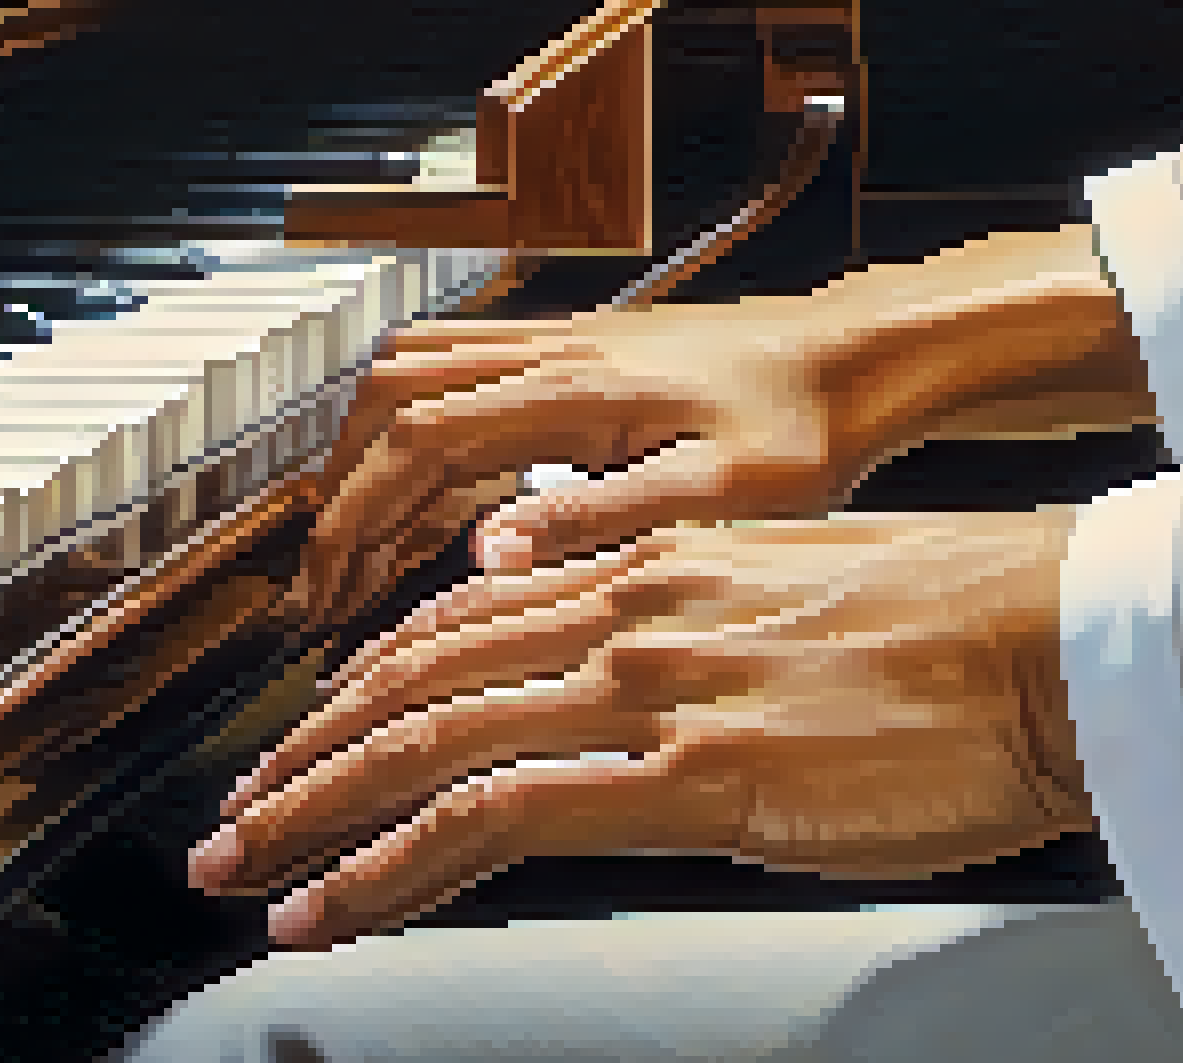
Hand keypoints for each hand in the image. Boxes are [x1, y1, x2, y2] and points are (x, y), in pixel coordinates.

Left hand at [196, 509, 1093, 948]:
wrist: (1065, 642)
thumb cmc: (969, 632)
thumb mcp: (808, 604)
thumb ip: (708, 635)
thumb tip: (661, 693)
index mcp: (657, 564)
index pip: (464, 622)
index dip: (370, 686)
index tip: (313, 742)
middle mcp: (630, 611)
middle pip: (416, 679)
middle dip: (304, 758)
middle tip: (231, 819)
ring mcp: (652, 690)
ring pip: (426, 744)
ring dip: (316, 816)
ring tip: (243, 873)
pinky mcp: (690, 777)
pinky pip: (494, 818)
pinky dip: (391, 868)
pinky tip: (333, 910)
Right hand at [287, 305, 842, 629]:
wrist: (856, 361)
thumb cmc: (806, 430)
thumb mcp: (713, 498)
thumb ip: (597, 520)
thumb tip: (486, 553)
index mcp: (570, 393)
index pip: (414, 445)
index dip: (354, 522)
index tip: (326, 596)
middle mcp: (548, 354)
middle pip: (388, 402)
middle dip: (341, 495)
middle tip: (326, 584)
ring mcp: (555, 345)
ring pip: (411, 375)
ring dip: (367, 456)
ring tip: (358, 547)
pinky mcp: (573, 354)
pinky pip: (456, 373)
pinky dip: (415, 433)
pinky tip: (432, 502)